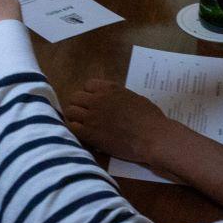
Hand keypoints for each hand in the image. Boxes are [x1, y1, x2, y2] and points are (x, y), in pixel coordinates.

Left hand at [64, 79, 191, 166]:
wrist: (152, 137)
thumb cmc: (150, 118)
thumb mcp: (134, 98)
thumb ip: (118, 97)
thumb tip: (113, 101)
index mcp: (110, 89)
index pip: (87, 85)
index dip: (89, 94)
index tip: (94, 102)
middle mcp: (98, 99)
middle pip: (75, 97)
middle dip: (79, 105)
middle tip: (86, 115)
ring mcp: (92, 116)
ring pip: (70, 111)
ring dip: (75, 117)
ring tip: (83, 125)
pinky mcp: (89, 133)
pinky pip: (72, 127)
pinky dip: (75, 129)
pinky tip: (84, 134)